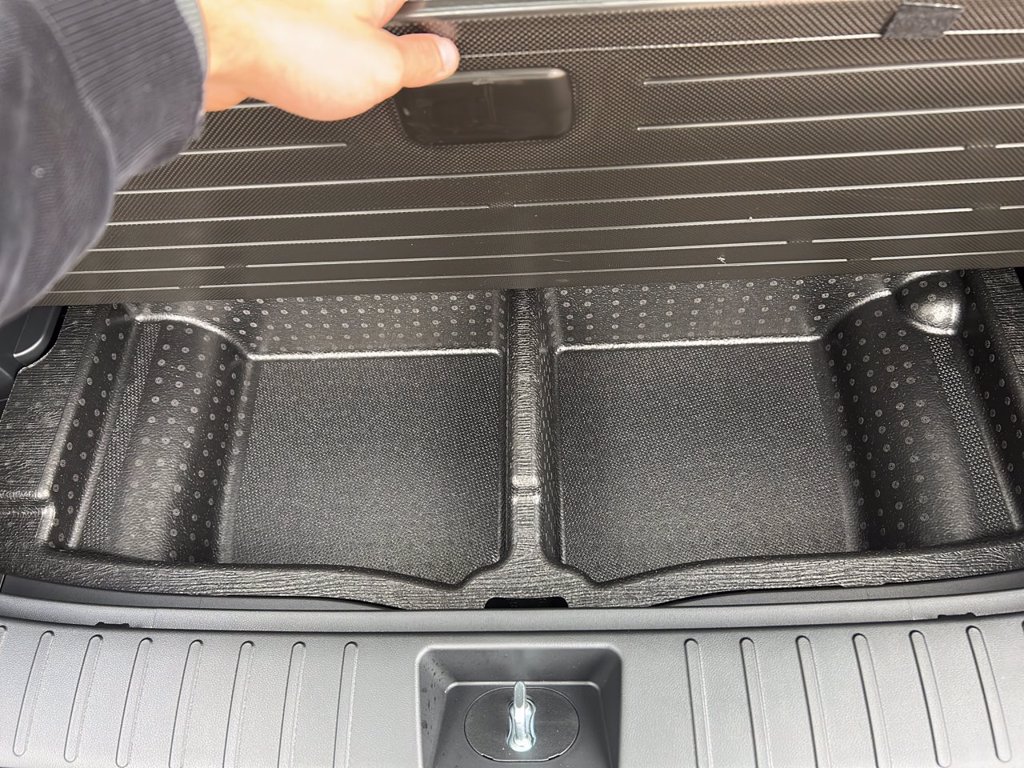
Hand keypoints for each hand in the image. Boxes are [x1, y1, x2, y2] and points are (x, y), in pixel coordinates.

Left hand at [197, 0, 459, 119]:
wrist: (211, 48)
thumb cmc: (287, 44)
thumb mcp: (382, 68)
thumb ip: (420, 62)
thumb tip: (443, 57)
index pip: (418, 6)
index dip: (427, 35)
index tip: (429, 59)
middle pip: (375, 16)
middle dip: (380, 48)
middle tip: (376, 79)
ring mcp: (299, 8)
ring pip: (336, 28)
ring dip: (338, 57)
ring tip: (333, 83)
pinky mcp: (268, 22)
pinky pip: (301, 41)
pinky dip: (305, 62)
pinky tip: (302, 81)